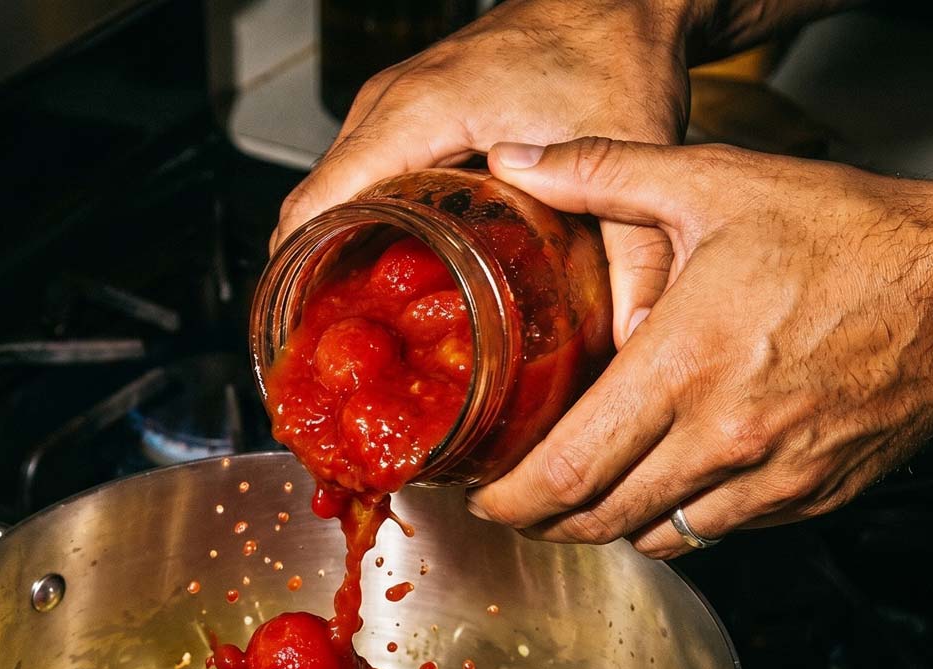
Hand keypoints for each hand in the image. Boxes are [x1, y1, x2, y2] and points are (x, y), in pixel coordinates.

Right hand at [273, 0, 694, 346]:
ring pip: (331, 194)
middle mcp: (390, 106)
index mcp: (418, 114)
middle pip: (311, 206)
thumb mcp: (627, 158)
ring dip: (329, 257)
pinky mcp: (409, 116)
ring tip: (350, 327)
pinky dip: (354, 227)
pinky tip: (381, 277)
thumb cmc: (613, 52)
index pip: (315, 202)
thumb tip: (636, 335)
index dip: (295, 276)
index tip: (299, 336)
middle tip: (332, 352)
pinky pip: (357, 178)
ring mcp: (393, 107)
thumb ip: (636, 256)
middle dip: (310, 282)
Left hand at [468, 138, 932, 556]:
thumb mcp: (716, 184)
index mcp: (685, 365)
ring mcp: (768, 477)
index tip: (484, 496)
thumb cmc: (850, 235)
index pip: (567, 470)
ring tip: (582, 497)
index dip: (511, 499)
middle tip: (518, 505)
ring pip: (655, 538)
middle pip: (598, 519)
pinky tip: (661, 486)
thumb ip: (603, 174)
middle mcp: (724, 436)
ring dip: (606, 525)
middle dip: (543, 523)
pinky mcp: (806, 497)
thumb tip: (518, 164)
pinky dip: (674, 521)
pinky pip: (716, 533)